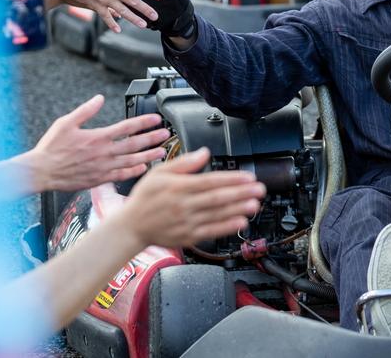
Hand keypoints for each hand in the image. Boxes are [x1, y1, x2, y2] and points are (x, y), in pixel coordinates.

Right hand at [23, 94, 170, 190]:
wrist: (40, 172)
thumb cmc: (51, 148)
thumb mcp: (66, 122)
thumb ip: (85, 110)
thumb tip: (99, 98)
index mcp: (97, 137)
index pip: (126, 127)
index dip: (144, 122)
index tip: (156, 119)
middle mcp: (103, 153)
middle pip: (134, 144)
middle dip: (152, 138)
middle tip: (166, 134)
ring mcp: (102, 167)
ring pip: (131, 161)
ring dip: (149, 155)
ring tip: (162, 151)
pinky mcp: (99, 179)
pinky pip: (121, 175)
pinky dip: (133, 172)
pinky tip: (143, 168)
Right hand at [116, 149, 264, 249]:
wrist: (130, 227)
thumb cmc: (145, 198)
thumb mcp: (159, 173)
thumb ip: (184, 163)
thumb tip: (205, 152)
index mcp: (178, 187)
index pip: (210, 181)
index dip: (231, 179)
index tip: (248, 177)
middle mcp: (183, 205)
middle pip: (217, 198)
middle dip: (241, 193)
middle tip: (259, 189)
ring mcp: (186, 222)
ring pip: (217, 215)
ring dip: (238, 209)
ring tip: (254, 204)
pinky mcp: (188, 236)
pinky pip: (211, 231)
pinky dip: (226, 227)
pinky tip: (240, 222)